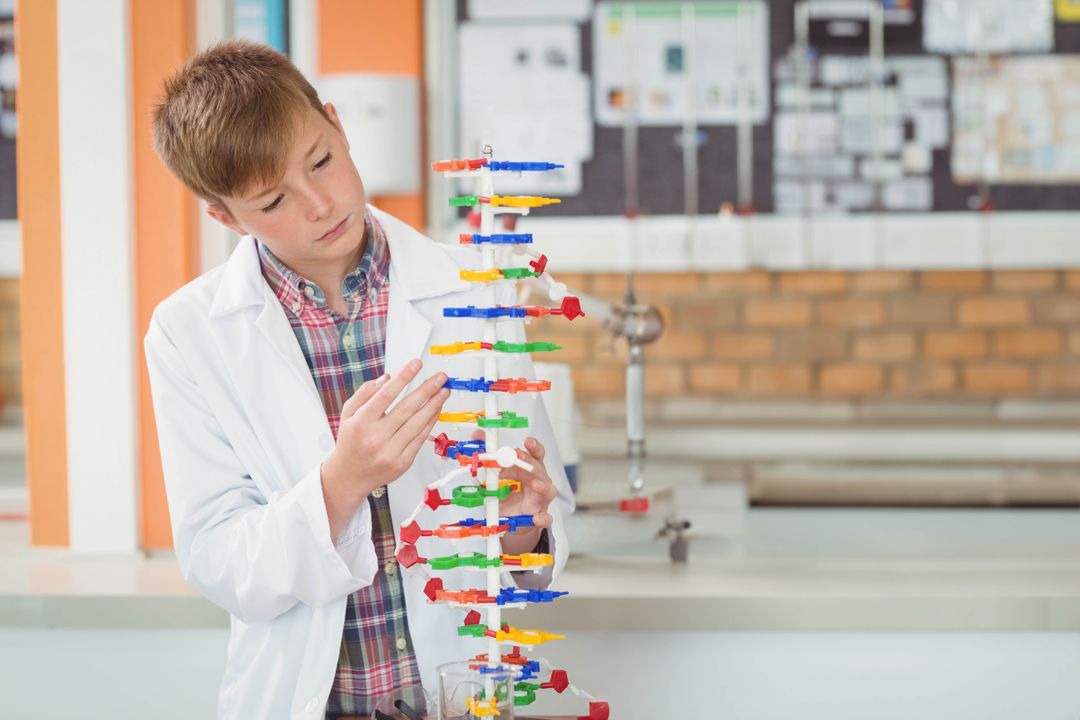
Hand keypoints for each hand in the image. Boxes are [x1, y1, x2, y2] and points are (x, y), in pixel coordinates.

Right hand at [321, 359, 448, 537]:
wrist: (349, 476)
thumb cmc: (350, 442)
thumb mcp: (348, 414)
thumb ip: (365, 393)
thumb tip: (387, 378)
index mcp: (361, 423)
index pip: (386, 395)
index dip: (404, 377)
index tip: (416, 364)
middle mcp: (376, 438)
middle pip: (407, 408)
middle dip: (427, 389)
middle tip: (440, 377)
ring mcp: (390, 452)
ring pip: (418, 423)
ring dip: (434, 405)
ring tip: (444, 391)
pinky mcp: (403, 463)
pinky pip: (421, 438)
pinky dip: (430, 422)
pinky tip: (436, 410)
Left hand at [471, 432, 556, 553]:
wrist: (515, 521)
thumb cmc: (511, 496)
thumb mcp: (498, 477)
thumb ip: (489, 458)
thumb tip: (477, 436)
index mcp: (530, 470)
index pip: (535, 455)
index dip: (533, 447)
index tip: (527, 441)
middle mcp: (539, 482)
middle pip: (539, 468)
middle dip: (530, 461)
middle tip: (518, 455)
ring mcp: (541, 499)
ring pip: (549, 490)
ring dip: (542, 486)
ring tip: (534, 484)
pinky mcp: (541, 516)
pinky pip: (546, 518)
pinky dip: (543, 518)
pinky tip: (536, 518)